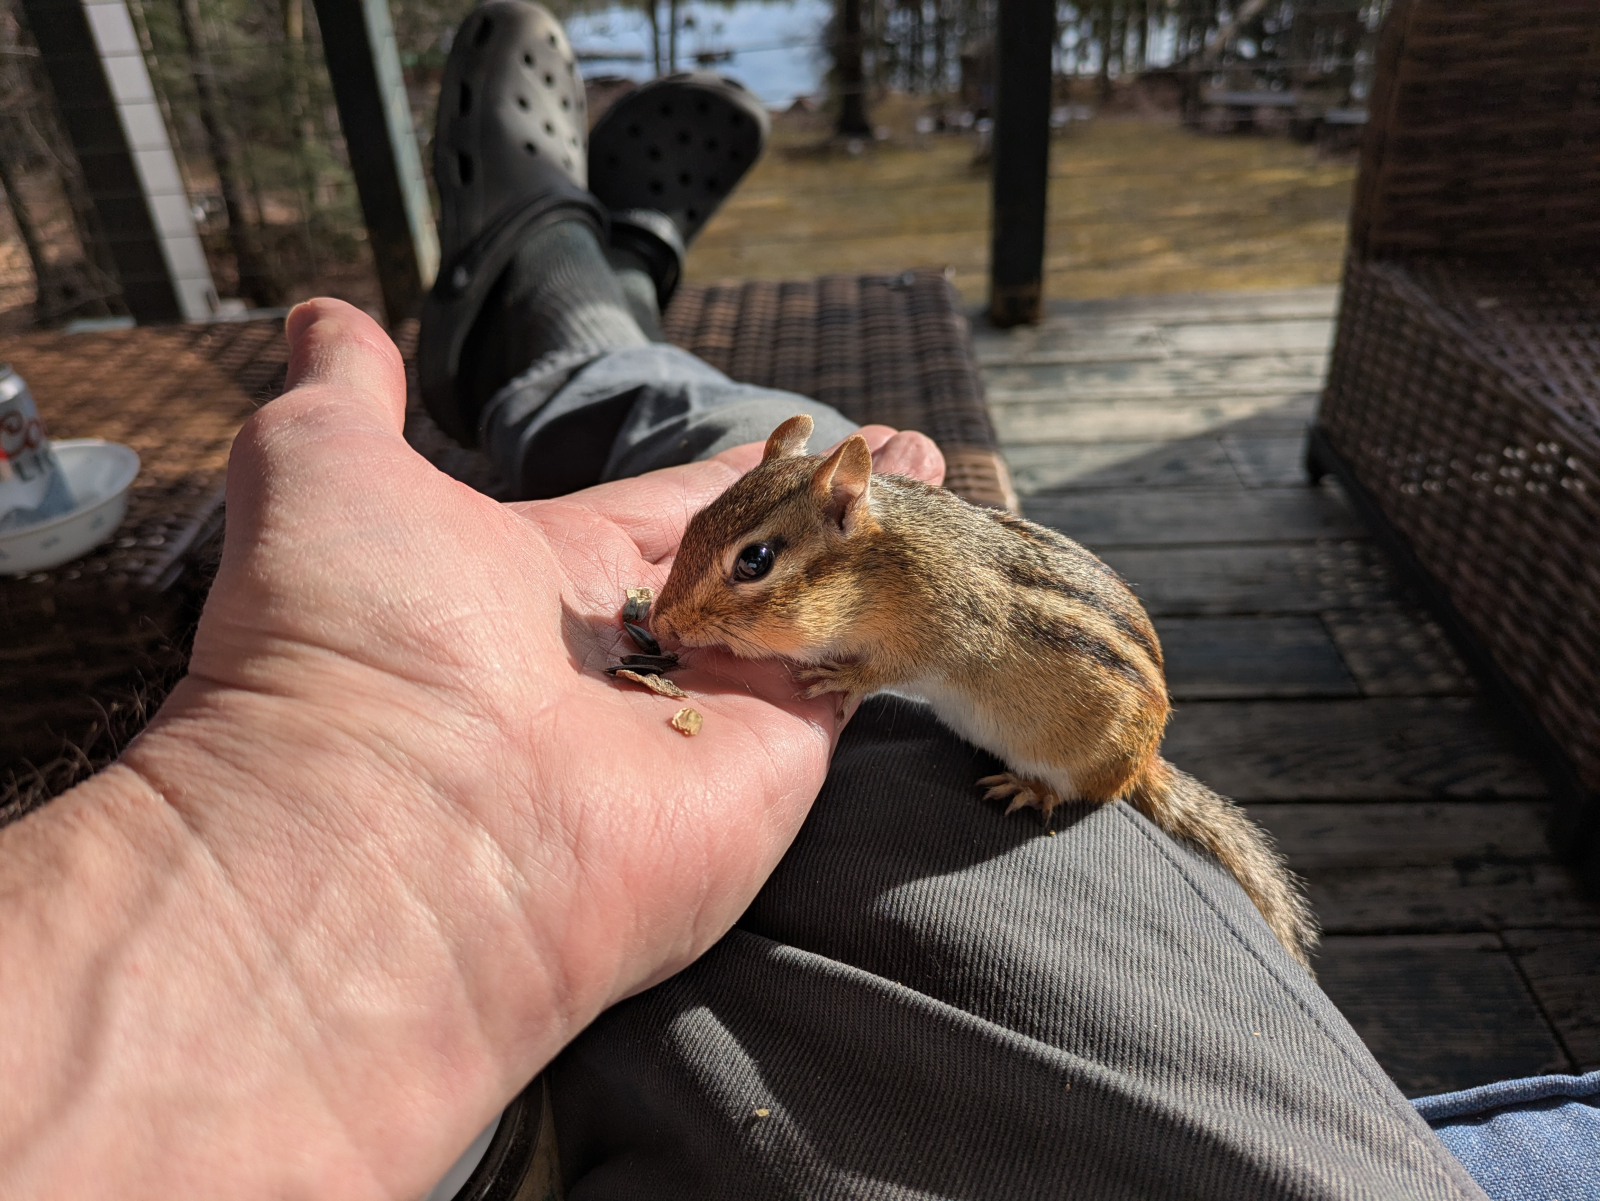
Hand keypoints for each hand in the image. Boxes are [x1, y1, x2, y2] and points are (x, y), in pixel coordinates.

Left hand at [0, 299, 942, 1198]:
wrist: (391, 833)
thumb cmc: (343, 639)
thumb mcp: (319, 466)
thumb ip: (345, 390)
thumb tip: (321, 316)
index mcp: (536, 578)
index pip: (666, 510)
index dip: (737, 469)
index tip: (802, 428)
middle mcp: (629, 654)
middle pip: (758, 561)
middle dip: (826, 513)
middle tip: (906, 460)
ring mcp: (707, 711)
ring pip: (815, 611)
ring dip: (882, 556)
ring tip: (956, 499)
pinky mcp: (775, 765)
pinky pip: (852, 674)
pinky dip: (900, 618)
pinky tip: (959, 568)